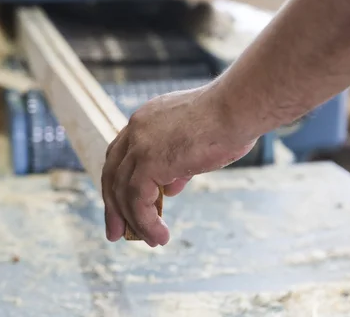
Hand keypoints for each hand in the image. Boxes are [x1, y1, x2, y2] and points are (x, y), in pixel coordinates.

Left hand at [101, 84, 255, 246]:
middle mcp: (137, 129)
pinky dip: (145, 222)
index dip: (118, 181)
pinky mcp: (148, 161)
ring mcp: (140, 145)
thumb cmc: (228, 122)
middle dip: (113, 206)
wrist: (237, 108)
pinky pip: (137, 201)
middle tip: (116, 232)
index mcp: (146, 119)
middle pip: (112, 173)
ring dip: (133, 221)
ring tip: (151, 241)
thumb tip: (168, 188)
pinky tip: (160, 236)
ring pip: (122, 192)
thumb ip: (177, 166)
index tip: (122, 204)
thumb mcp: (196, 146)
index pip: (121, 154)